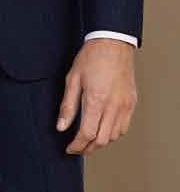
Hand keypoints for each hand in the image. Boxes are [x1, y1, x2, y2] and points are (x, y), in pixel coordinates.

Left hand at [58, 39, 137, 155]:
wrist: (113, 43)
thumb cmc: (92, 58)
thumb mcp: (72, 79)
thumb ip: (67, 106)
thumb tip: (61, 127)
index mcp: (96, 100)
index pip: (87, 134)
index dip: (77, 145)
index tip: (69, 148)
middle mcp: (113, 106)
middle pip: (101, 140)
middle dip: (88, 148)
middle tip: (77, 148)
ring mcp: (125, 105)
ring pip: (114, 136)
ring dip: (100, 142)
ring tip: (89, 140)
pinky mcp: (131, 103)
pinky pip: (124, 127)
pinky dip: (113, 134)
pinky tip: (103, 130)